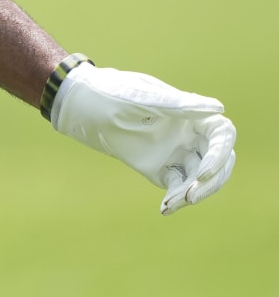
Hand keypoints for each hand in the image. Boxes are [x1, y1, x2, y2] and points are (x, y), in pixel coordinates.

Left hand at [50, 61, 236, 214]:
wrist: (80, 104)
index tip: (205, 171)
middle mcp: (188, 135)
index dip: (221, 154)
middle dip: (211, 182)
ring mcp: (174, 152)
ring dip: (193, 193)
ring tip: (173, 203)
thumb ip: (178, 105)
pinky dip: (176, 199)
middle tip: (190, 195)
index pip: (222, 136)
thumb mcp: (142, 97)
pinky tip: (166, 208)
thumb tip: (220, 108)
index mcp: (190, 113)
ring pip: (199, 178)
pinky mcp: (158, 168)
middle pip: (218, 162)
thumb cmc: (112, 92)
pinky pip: (176, 187)